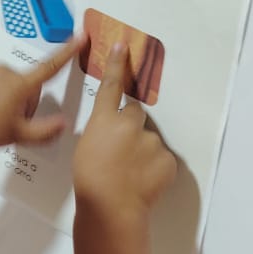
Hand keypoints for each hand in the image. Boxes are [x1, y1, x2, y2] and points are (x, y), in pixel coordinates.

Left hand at [0, 32, 85, 151]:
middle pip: (30, 86)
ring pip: (13, 85)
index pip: (51, 66)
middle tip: (13, 124)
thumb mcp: (18, 135)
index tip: (81, 34)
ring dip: (11, 100)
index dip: (69, 51)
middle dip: (28, 103)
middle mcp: (6, 71)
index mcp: (20, 84)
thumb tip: (65, 123)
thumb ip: (45, 131)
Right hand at [74, 44, 176, 216]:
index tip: (122, 46)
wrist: (110, 207)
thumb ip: (101, 134)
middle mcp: (129, 124)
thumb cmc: (90, 182)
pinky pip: (161, 159)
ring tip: (129, 175)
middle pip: (135, 115)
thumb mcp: (85, 149)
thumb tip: (114, 135)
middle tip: (121, 153)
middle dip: (131, 128)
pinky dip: (154, 169)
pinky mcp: (167, 159)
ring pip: (149, 140)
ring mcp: (151, 141)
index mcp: (103, 121)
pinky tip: (142, 182)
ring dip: (142, 152)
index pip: (110, 86)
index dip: (116, 65)